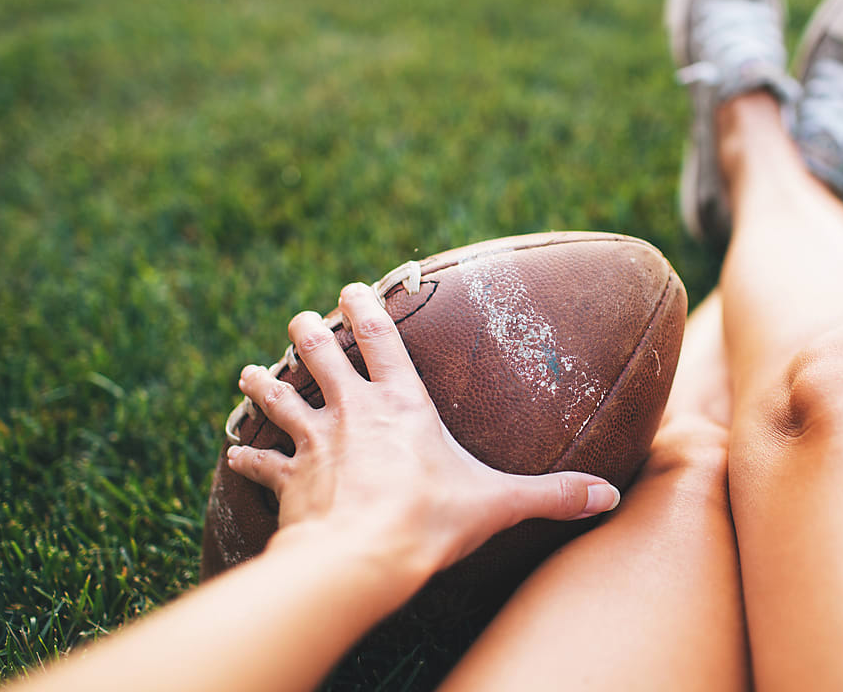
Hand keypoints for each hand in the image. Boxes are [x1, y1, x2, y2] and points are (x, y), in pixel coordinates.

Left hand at [226, 282, 620, 573]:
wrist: (363, 557)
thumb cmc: (431, 520)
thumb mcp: (499, 503)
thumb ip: (553, 496)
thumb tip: (608, 497)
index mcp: (401, 403)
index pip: (379, 338)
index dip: (365, 306)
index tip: (351, 286)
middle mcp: (352, 410)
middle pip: (319, 354)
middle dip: (307, 331)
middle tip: (299, 318)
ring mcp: (314, 440)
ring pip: (279, 396)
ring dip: (265, 381)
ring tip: (250, 369)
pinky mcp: (289, 477)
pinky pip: (260, 462)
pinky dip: (246, 458)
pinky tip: (233, 457)